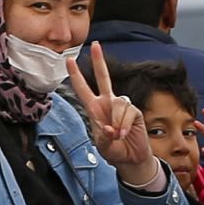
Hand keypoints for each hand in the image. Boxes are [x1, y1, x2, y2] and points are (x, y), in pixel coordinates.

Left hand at [67, 42, 156, 186]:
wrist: (131, 159)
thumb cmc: (114, 151)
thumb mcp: (103, 146)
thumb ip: (104, 137)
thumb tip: (110, 128)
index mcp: (94, 109)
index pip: (83, 89)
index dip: (76, 75)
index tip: (69, 60)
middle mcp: (107, 103)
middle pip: (103, 77)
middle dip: (99, 61)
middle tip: (95, 45)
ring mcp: (122, 106)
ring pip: (118, 102)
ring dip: (117, 121)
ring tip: (117, 135)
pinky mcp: (134, 111)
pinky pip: (128, 112)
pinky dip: (124, 124)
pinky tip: (124, 133)